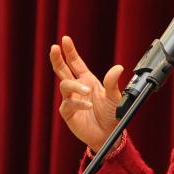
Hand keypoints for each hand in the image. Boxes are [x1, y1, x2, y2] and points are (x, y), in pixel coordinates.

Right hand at [49, 35, 123, 151]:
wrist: (110, 134)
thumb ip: (113, 83)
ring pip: (65, 85)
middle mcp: (78, 88)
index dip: (70, 51)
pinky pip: (69, 104)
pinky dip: (79, 103)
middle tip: (54, 48)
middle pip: (62, 70)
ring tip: (88, 90)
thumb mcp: (115, 97)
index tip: (65, 39)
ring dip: (75, 86)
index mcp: (87, 80)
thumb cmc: (113, 114)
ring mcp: (71, 99)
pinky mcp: (68, 112)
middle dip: (57, 58)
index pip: (76, 63)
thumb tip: (119, 67)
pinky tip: (88, 106)